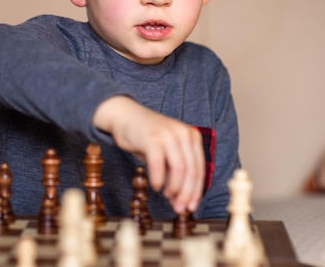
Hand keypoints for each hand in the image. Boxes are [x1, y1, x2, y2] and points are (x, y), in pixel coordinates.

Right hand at [93, 95, 204, 213]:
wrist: (125, 115)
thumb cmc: (146, 137)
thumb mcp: (167, 152)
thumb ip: (175, 172)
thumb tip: (180, 200)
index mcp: (191, 136)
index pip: (199, 169)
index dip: (196, 191)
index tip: (192, 207)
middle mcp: (183, 134)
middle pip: (191, 171)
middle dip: (186, 194)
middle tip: (179, 208)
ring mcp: (168, 135)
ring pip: (179, 169)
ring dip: (174, 188)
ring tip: (167, 195)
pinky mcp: (152, 138)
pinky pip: (159, 165)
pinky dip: (158, 179)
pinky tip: (156, 186)